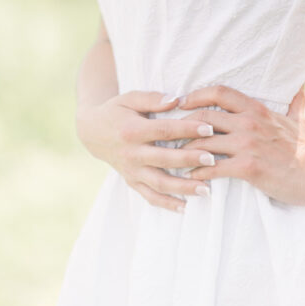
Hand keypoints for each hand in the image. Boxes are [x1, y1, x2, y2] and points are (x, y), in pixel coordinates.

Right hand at [75, 90, 219, 212]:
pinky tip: (186, 207)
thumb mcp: (130, 98)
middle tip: (212, 158)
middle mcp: (131, 154)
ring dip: (183, 188)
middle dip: (189, 160)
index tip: (209, 128)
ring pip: (159, 183)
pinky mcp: (131, 181)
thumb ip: (153, 98)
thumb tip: (176, 100)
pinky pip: (149, 196)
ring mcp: (131, 171)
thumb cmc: (117, 110)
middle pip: (164, 159)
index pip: (164, 130)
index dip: (187, 129)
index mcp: (132, 130)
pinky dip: (166, 204)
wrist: (92, 131)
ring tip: (206, 190)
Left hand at [175, 83, 304, 205]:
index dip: (197, 95)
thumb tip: (301, 81)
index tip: (181, 101)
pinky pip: (213, 167)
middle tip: (168, 132)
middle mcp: (249, 123)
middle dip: (183, 123)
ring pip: (204, 141)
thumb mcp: (298, 118)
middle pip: (205, 116)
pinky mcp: (247, 168)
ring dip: (185, 149)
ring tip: (171, 156)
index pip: (219, 92)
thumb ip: (294, 99)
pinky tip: (189, 175)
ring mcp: (247, 145)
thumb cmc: (303, 147)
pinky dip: (197, 171)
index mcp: (256, 109)